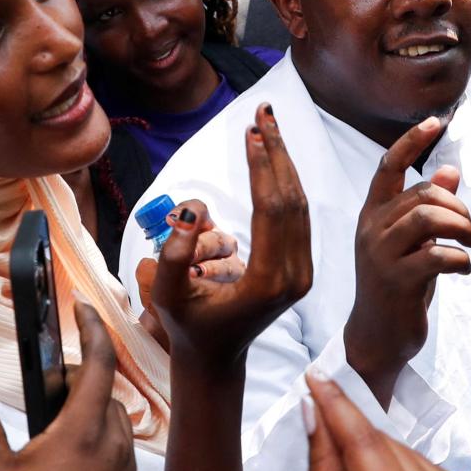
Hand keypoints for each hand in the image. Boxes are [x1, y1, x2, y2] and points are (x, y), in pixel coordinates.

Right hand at [0, 302, 136, 470]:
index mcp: (84, 430)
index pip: (99, 361)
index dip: (94, 327)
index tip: (84, 307)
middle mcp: (113, 445)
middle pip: (105, 391)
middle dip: (77, 379)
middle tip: (46, 389)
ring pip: (113, 421)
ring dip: (88, 412)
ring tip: (51, 431)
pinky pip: (115, 451)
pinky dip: (95, 442)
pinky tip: (63, 468)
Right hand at [148, 104, 312, 373]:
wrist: (216, 357)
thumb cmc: (188, 326)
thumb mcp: (169, 295)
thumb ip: (175, 253)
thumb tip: (193, 212)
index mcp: (267, 281)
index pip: (271, 209)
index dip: (262, 166)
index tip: (251, 131)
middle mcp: (294, 277)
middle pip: (292, 200)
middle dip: (278, 152)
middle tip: (264, 113)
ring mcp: (302, 274)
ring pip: (300, 205)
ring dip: (284, 163)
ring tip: (267, 126)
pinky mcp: (301, 270)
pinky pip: (298, 217)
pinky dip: (286, 184)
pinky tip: (273, 158)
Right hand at [344, 115, 470, 401]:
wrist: (378, 338)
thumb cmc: (398, 285)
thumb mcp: (412, 243)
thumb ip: (426, 208)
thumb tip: (451, 170)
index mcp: (372, 213)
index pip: (388, 165)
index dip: (411, 140)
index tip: (436, 121)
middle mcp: (371, 228)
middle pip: (423, 193)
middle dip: (459, 208)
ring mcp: (380, 254)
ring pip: (429, 217)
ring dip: (462, 228)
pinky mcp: (396, 280)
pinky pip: (438, 255)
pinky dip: (461, 259)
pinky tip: (464, 269)